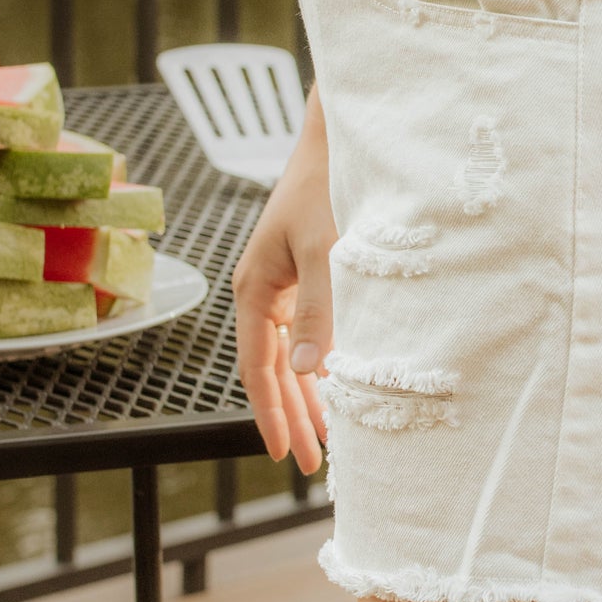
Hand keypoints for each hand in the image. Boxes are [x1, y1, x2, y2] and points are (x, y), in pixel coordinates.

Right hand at [232, 86, 334, 475]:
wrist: (345, 138)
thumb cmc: (331, 186)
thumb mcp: (327, 251)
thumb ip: (319, 310)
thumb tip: (310, 370)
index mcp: (256, 288)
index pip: (259, 368)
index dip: (273, 414)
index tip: (288, 454)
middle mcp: (265, 290)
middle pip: (274, 369)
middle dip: (293, 415)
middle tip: (313, 463)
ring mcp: (286, 283)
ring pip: (293, 354)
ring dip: (310, 395)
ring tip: (329, 438)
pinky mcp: (310, 274)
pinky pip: (310, 332)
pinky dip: (324, 362)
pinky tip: (340, 385)